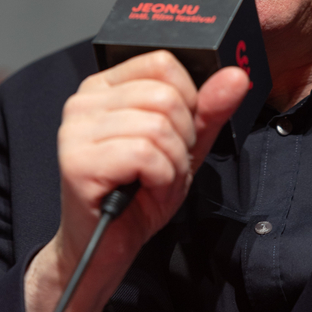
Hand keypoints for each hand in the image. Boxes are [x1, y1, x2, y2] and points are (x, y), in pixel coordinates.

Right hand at [25, 50, 248, 311]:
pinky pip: (144, 155)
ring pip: (158, 127)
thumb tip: (235, 76)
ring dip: (172, 164)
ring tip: (155, 180)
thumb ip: (209, 109)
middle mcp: (84, 101)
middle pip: (164, 96)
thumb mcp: (184, 145)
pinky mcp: (77, 162)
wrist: (107, 247)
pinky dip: (161, 178)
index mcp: (105, 86)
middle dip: (182, 139)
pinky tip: (145, 190)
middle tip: (165, 165)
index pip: (162, 64)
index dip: (187, 100)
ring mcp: (76, 130)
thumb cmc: (139, 193)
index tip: (177, 132)